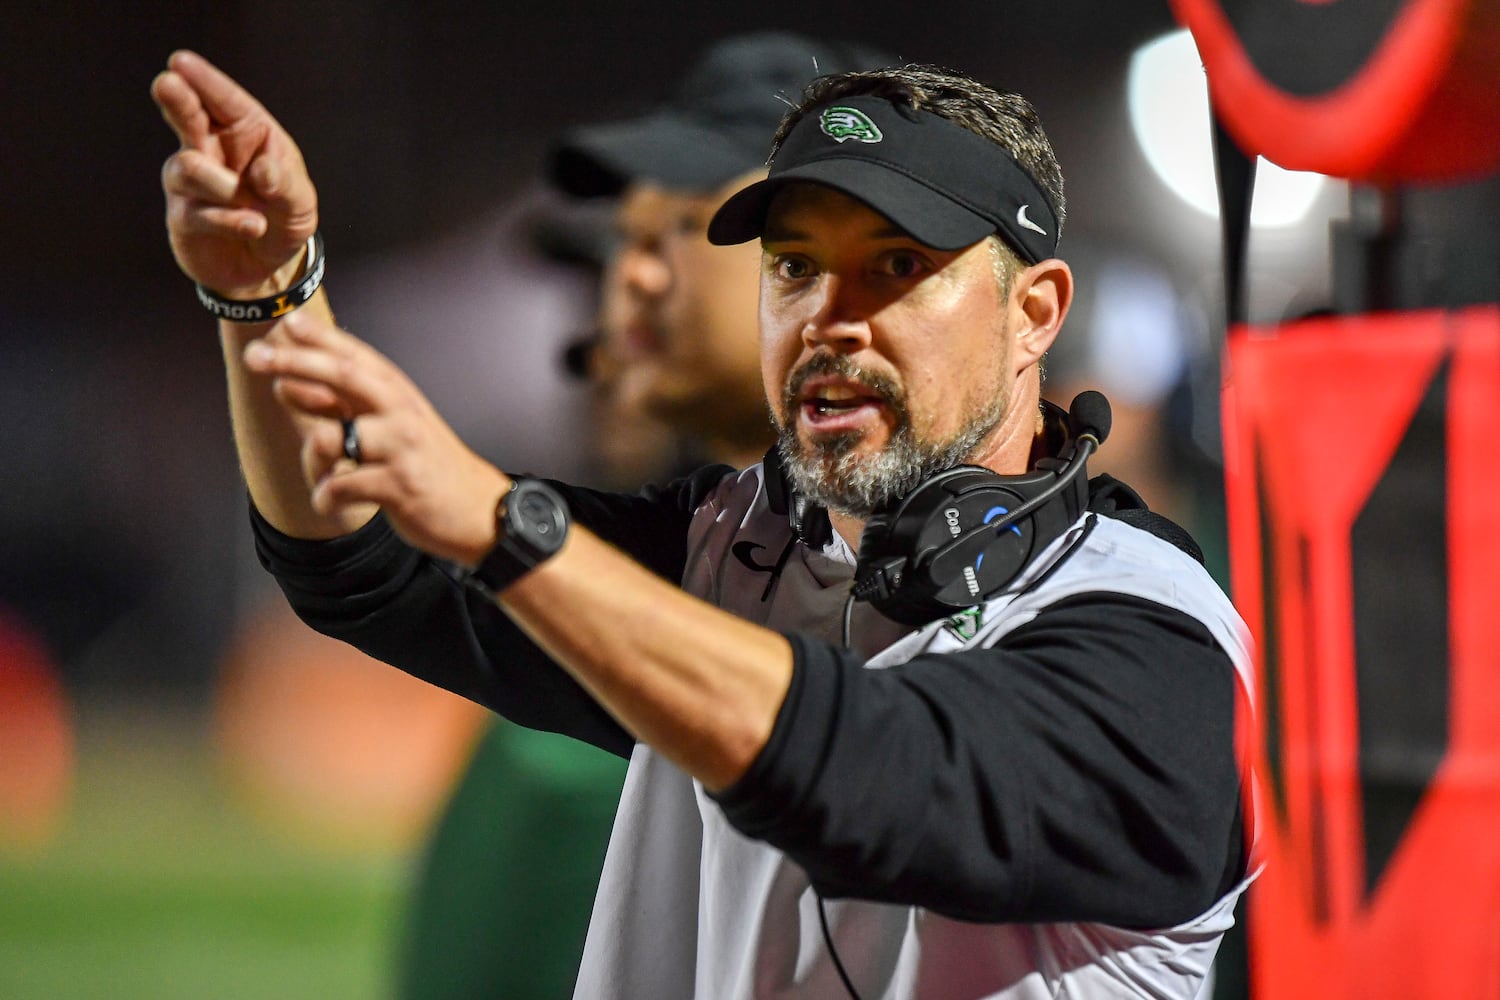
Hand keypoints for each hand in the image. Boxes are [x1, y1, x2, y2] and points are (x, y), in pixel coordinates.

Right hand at [152, 50, 318, 298]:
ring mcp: (192, 182)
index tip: (180, 62)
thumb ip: (286, 185)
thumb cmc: (284, 218)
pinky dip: (228, 219)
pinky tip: (252, 226)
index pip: (224, 101)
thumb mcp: (300, 203)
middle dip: (177, 100)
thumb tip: (262, 172)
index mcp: (246, 134)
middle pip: (186, 116)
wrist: (269, 267)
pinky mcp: (183, 215)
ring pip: (188, 167)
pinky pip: (197, 211)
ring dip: (223, 186)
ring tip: (248, 203)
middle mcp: (212, 149)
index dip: (203, 81)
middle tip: (167, 83)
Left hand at [242, 311, 509, 565]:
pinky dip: (326, 496)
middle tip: (253, 356)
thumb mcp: (389, 426)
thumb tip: (286, 383)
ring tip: (325, 478)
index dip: (318, 336)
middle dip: (295, 361)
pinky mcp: (399, 485)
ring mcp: (400, 447)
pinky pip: (341, 486)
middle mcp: (400, 411)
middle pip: (342, 375)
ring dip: (311, 461)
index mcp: (397, 393)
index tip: (284, 321)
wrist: (478, 509)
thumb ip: (341, 405)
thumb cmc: (425, 464)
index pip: (354, 355)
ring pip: (330, 438)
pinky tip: (331, 501)